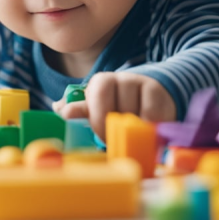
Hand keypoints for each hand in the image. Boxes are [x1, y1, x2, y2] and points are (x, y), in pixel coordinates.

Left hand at [54, 72, 175, 139]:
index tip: (100, 134)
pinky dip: (147, 128)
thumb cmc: (122, 105)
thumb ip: (81, 109)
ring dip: (128, 129)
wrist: (156, 97)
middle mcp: (121, 79)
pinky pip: (151, 115)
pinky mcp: (158, 94)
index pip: (96, 94)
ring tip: (129, 135)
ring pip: (131, 112)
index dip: (96, 117)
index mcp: (103, 82)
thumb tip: (59, 109)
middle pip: (111, 105)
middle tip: (112, 140)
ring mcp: (141, 85)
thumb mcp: (99, 107)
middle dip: (109, 127)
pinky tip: (145, 132)